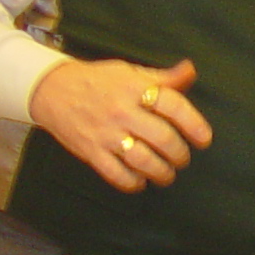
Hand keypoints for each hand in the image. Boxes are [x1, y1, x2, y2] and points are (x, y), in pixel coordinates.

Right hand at [28, 58, 210, 192]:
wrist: (51, 89)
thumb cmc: (97, 81)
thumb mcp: (130, 72)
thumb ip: (163, 77)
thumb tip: (190, 70)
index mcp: (135, 89)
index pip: (173, 105)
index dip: (194, 124)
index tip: (204, 139)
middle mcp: (122, 111)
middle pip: (162, 138)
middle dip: (180, 154)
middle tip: (183, 159)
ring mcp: (105, 133)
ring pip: (142, 160)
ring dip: (161, 173)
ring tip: (167, 175)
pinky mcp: (90, 151)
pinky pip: (116, 174)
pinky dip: (133, 183)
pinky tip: (141, 182)